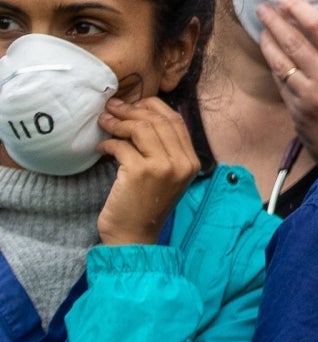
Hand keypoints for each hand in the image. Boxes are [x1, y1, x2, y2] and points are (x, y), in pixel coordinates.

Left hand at [96, 96, 199, 246]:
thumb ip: (164, 150)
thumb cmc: (145, 206)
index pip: (176, 121)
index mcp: (191, 161)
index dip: (153, 107)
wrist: (134, 236)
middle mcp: (182, 162)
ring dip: (118, 122)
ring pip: (142, 129)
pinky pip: (122, 146)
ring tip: (104, 122)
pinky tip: (101, 148)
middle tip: (112, 107)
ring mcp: (163, 167)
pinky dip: (109, 143)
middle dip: (132, 110)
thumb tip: (142, 117)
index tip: (133, 105)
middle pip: (159, 121)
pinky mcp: (140, 173)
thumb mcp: (165, 176)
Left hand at [259, 0, 317, 167]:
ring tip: (262, 27)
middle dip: (276, 21)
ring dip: (268, 41)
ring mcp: (310, 94)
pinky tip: (269, 54)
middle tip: (264, 7)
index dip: (300, 10)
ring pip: (282, 61)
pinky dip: (274, 65)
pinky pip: (280, 82)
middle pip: (296, 41)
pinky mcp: (296, 111)